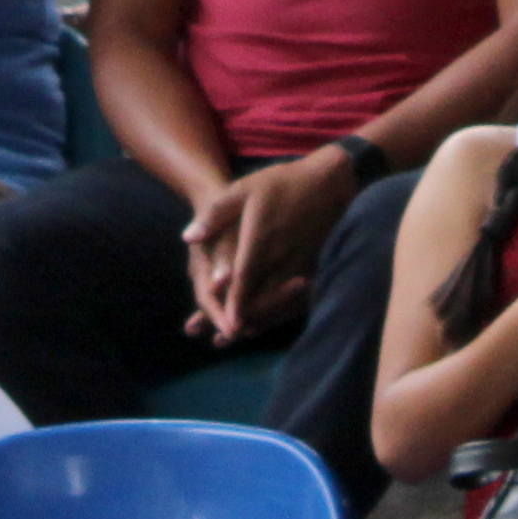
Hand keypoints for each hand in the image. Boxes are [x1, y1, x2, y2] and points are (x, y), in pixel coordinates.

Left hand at [182, 145, 362, 339]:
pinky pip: (299, 297)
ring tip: (244, 332)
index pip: (244, 280)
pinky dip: (284, 311)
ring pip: (280, 301)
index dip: (235, 305)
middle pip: (261, 297)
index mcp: (260, 239)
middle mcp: (282, 256)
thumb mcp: (244, 189)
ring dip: (263, 319)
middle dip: (245, 319)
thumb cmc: (283, 184)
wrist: (330, 182)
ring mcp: (302, 264)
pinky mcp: (316, 266)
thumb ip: (215, 215)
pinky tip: (271, 317)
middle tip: (226, 336)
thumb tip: (188, 237)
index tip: (226, 326)